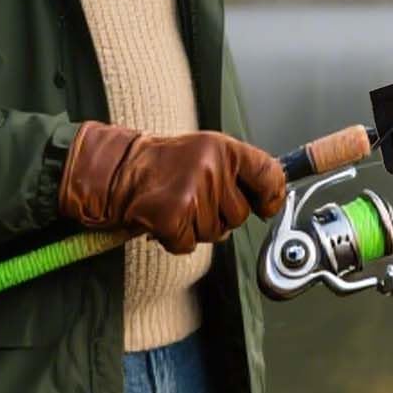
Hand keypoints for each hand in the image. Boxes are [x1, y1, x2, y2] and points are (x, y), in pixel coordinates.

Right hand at [59, 122, 286, 254]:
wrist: (119, 171)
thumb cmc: (166, 165)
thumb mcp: (208, 153)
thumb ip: (241, 172)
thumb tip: (272, 199)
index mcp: (224, 149)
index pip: (269, 173)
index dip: (273, 195)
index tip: (267, 205)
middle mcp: (212, 168)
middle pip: (241, 214)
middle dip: (222, 215)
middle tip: (196, 197)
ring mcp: (193, 193)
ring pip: (216, 232)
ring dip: (198, 226)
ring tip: (180, 204)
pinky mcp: (174, 216)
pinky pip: (190, 244)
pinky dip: (178, 238)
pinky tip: (167, 218)